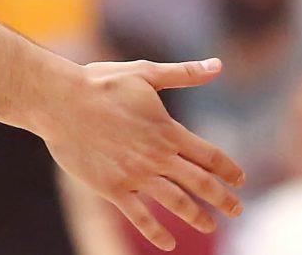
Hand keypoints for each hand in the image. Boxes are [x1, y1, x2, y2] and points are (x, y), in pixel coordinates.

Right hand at [31, 59, 245, 250]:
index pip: (209, 156)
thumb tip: (218, 65)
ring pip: (174, 202)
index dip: (228, 169)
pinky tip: (168, 244)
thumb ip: (186, 74)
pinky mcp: (112, 189)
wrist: (61, 103)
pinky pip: (138, 216)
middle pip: (199, 183)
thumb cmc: (103, 83)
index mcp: (168, 131)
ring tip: (211, 225)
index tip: (240, 180)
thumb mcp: (148, 73)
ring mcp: (135, 175)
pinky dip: (155, 232)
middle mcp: (156, 157)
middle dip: (222, 198)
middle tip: (238, 210)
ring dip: (195, 216)